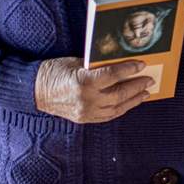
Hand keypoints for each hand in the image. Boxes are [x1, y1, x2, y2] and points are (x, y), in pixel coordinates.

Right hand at [34, 56, 153, 123]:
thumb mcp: (76, 63)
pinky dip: (121, 108)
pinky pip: (108, 116)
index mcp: (83, 82)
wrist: (34, 91)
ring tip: (145, 92)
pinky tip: (129, 102)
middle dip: (137, 86)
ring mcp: (86, 112)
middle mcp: (86, 100)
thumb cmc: (55, 71)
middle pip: (119, 94)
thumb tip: (119, 63)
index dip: (129, 69)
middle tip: (149, 79)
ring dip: (133, 100)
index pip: (113, 75)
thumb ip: (97, 66)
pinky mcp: (85, 119)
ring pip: (117, 108)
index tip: (142, 64)